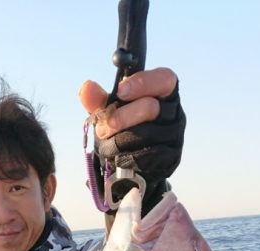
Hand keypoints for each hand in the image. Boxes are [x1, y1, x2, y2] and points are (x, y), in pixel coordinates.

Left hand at [79, 67, 184, 214]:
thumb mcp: (111, 111)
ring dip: (121, 139)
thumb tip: (85, 88)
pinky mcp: (171, 156)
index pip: (164, 79)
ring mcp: (174, 135)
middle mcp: (173, 112)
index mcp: (162, 92)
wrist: (133, 163)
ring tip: (107, 142)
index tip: (120, 90)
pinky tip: (118, 156)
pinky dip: (128, 155)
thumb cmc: (125, 126)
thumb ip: (99, 100)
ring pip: (148, 133)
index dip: (142, 82)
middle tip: (104, 126)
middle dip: (123, 116)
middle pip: (151, 108)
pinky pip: (148, 155)